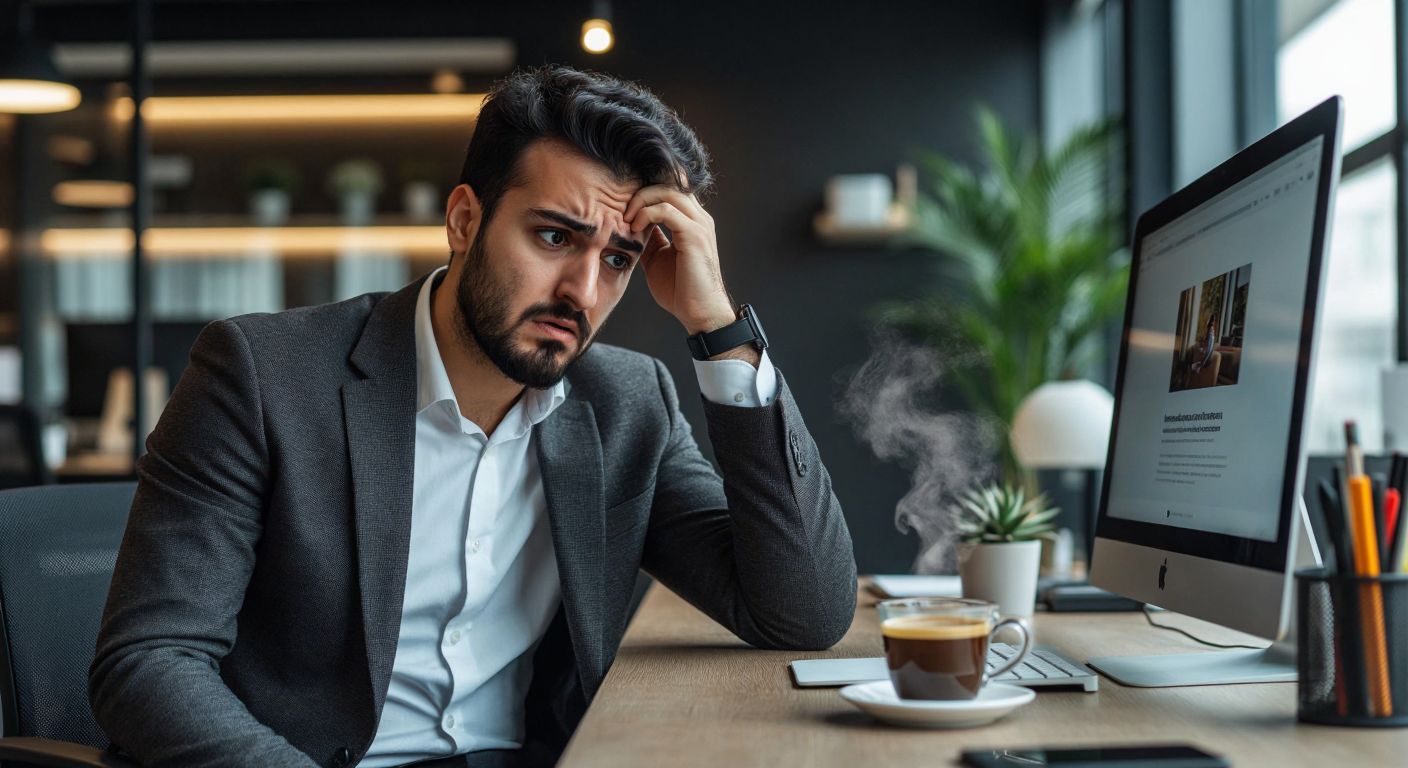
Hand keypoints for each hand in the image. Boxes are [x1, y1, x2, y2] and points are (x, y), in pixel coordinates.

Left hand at [624, 184, 735, 334]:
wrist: (699, 312)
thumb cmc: (680, 290)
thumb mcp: (657, 257)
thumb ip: (650, 238)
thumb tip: (633, 225)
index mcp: (692, 221)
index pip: (670, 189)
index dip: (646, 192)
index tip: (625, 208)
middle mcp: (699, 217)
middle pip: (669, 183)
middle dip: (641, 191)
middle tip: (622, 210)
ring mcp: (699, 224)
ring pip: (667, 191)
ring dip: (641, 201)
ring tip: (627, 219)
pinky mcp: (695, 235)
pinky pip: (667, 210)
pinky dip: (647, 214)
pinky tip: (635, 228)